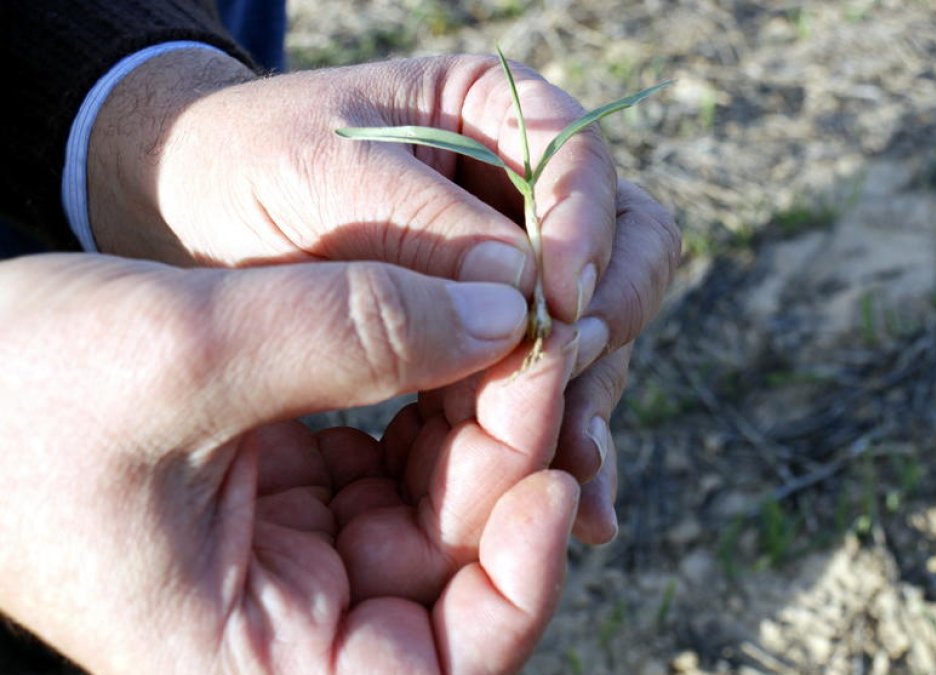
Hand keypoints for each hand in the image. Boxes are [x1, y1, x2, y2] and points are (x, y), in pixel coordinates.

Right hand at [0, 254, 578, 673]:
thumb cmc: (14, 393)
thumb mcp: (182, 354)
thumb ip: (353, 331)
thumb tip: (508, 313)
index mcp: (250, 664)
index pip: (440, 667)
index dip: (517, 584)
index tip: (552, 472)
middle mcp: (287, 630)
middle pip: (456, 567)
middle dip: (505, 455)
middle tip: (536, 341)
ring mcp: (299, 560)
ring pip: (438, 505)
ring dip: (477, 413)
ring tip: (500, 317)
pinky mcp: (296, 498)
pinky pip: (398, 460)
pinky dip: (432, 393)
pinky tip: (449, 327)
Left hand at [87, 50, 681, 541]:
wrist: (193, 218)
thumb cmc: (250, 167)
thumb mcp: (319, 175)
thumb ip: (422, 225)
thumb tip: (526, 294)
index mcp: (496, 112)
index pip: (580, 161)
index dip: (582, 229)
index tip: (557, 301)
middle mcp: (527, 191)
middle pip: (625, 244)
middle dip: (607, 312)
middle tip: (570, 373)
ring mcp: (522, 269)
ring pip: (601, 323)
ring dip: (593, 386)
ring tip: (579, 461)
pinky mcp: (497, 337)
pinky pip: (555, 379)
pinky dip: (562, 428)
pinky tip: (573, 488)